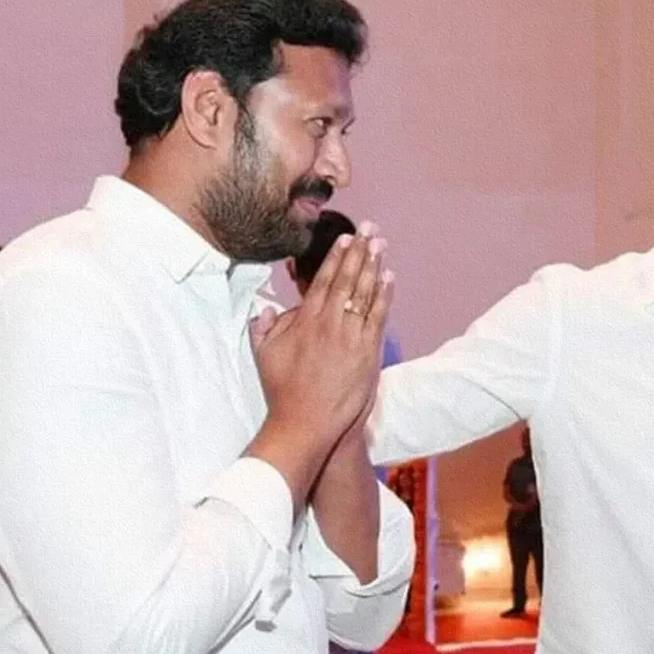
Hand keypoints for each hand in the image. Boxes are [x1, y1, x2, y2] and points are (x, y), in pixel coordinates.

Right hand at [246, 224, 393, 496]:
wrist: (304, 423)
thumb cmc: (282, 391)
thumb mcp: (264, 355)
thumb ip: (264, 327)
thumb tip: (267, 308)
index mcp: (305, 321)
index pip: (323, 281)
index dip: (335, 258)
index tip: (345, 240)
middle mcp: (329, 324)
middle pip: (347, 280)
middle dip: (359, 253)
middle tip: (371, 230)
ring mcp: (351, 337)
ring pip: (365, 294)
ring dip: (374, 267)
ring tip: (382, 246)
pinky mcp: (367, 353)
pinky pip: (378, 317)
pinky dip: (385, 296)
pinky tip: (390, 278)